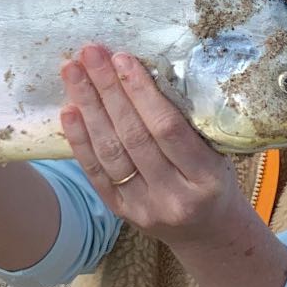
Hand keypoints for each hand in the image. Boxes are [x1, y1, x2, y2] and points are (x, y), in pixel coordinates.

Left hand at [59, 44, 240, 246]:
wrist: (208, 232)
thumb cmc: (213, 180)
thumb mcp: (217, 152)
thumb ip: (188, 122)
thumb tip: (144, 73)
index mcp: (206, 176)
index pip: (167, 128)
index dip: (141, 92)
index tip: (122, 59)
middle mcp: (173, 196)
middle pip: (133, 136)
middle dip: (108, 90)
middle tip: (90, 54)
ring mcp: (144, 207)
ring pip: (110, 152)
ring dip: (88, 107)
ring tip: (73, 72)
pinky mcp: (120, 212)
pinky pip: (95, 172)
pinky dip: (80, 140)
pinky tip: (69, 110)